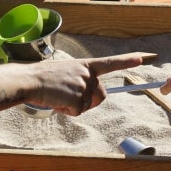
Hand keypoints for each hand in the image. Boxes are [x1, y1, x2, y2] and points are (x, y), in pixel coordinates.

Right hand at [30, 52, 147, 115]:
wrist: (29, 80)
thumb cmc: (42, 77)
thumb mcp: (65, 72)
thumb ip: (79, 79)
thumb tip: (84, 97)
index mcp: (84, 65)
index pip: (109, 63)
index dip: (126, 61)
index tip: (142, 58)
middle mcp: (87, 74)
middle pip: (100, 95)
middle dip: (89, 101)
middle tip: (68, 98)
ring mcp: (83, 86)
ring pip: (88, 105)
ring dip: (74, 106)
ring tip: (58, 96)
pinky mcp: (78, 99)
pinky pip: (77, 112)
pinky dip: (66, 111)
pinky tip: (56, 101)